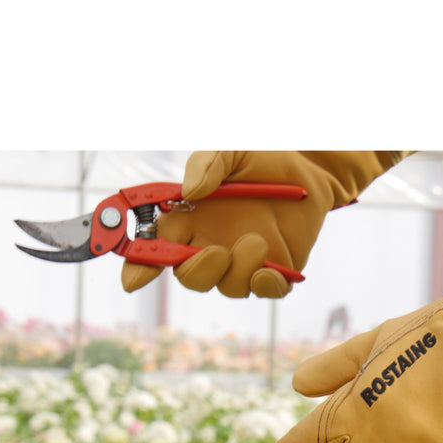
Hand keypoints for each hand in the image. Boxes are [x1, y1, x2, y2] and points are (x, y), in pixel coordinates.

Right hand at [121, 151, 404, 298]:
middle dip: (198, 271)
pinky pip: (265, 291)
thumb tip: (188, 193)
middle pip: (191, 277)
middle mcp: (213, 243)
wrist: (308, 167)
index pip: (156, 247)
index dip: (140, 266)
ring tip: (258, 240)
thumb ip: (206, 166)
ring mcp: (244, 260)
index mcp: (190, 219)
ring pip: (228, 286)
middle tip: (218, 252)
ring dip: (239, 270)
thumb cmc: (262, 159)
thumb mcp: (230, 151)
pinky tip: (269, 270)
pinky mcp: (277, 269)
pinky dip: (264, 285)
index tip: (134, 278)